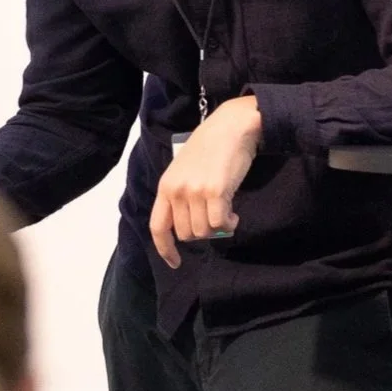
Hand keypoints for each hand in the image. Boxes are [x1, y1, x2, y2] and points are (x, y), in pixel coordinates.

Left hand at [150, 96, 260, 268]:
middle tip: (214, 218)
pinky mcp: (215, 192)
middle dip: (202, 232)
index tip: (175, 262)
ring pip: (204, 232)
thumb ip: (182, 195)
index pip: (157, 226)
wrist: (230, 128)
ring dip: (217, 228)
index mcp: (165, 186)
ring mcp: (195, 192)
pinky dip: (229, 224)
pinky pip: (220, 224)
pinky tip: (234, 214)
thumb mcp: (184, 170)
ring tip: (226, 212)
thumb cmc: (209, 147)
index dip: (165, 249)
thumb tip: (190, 226)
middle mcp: (176, 191)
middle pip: (186, 234)